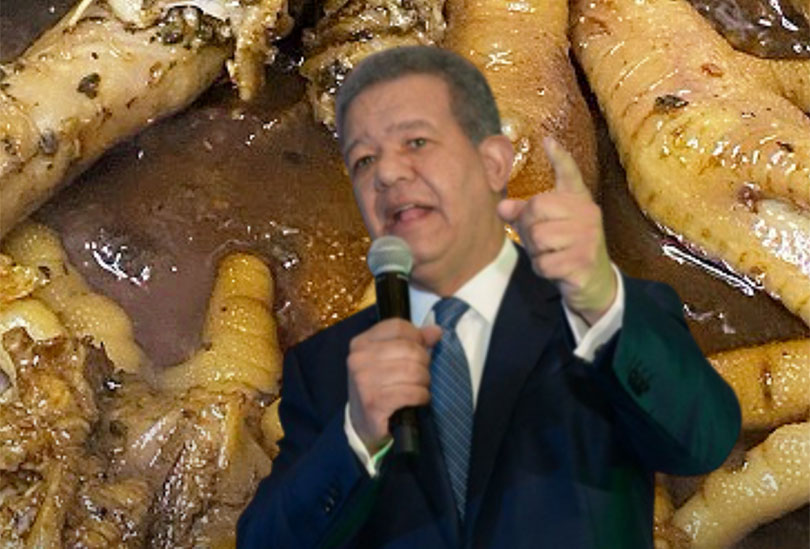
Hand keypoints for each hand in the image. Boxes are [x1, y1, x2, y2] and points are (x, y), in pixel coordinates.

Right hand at [347, 318, 441, 453]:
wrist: (362, 423)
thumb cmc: (379, 386)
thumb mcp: (389, 359)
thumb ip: (412, 341)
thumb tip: (436, 331)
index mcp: (361, 343)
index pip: (398, 327)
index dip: (417, 337)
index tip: (421, 348)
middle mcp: (358, 359)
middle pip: (409, 349)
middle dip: (423, 363)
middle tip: (422, 374)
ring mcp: (364, 381)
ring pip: (413, 371)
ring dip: (424, 381)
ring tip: (420, 387)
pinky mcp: (374, 402)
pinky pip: (411, 392)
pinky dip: (421, 396)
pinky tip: (419, 398)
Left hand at [497, 137, 616, 324]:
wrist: (595, 282)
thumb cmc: (566, 249)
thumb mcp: (546, 228)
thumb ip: (524, 215)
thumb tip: (502, 207)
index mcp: (578, 201)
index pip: (569, 174)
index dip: (559, 157)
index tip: (548, 141)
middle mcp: (587, 214)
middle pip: (536, 208)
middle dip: (528, 228)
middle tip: (540, 241)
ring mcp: (588, 238)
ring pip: (538, 237)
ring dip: (536, 252)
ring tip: (550, 254)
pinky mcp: (583, 262)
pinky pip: (544, 263)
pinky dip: (543, 269)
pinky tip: (556, 269)